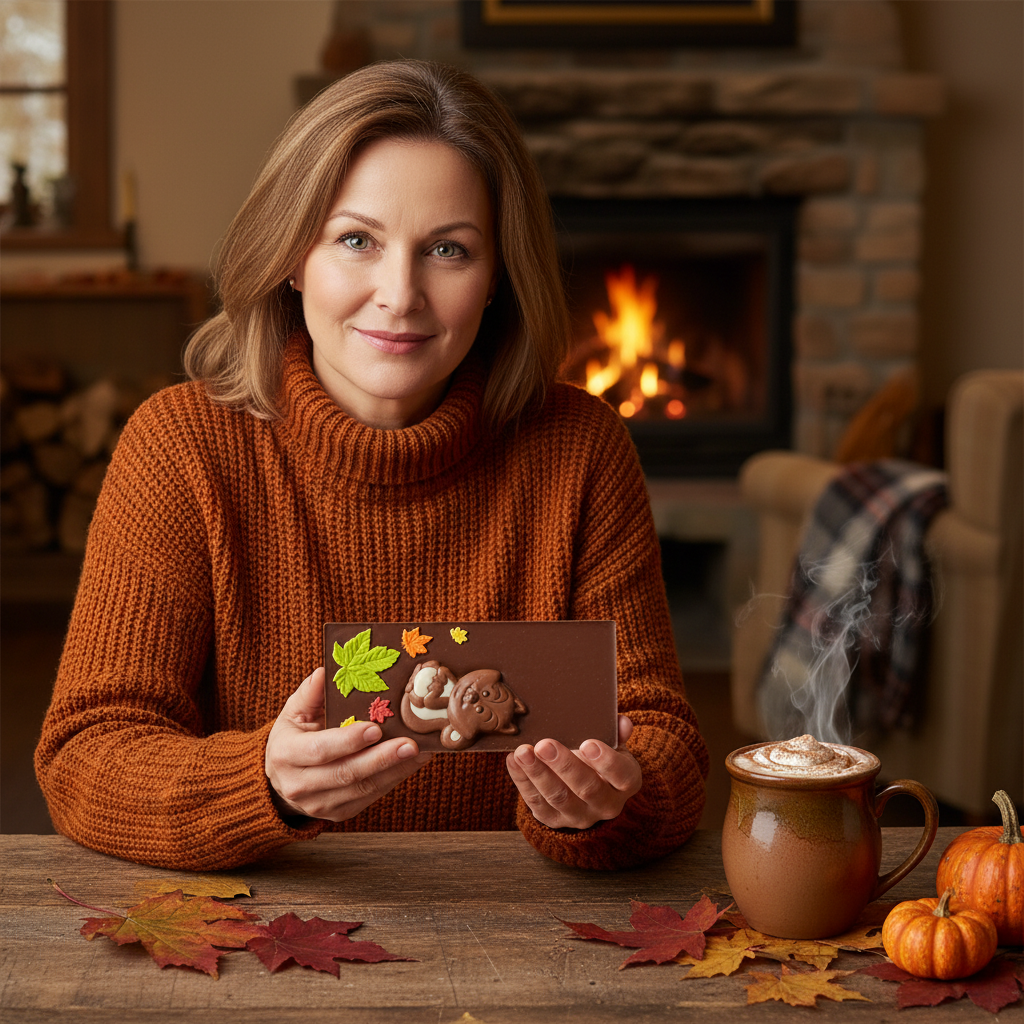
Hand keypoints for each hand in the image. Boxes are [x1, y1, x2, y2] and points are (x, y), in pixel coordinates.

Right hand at [265, 667, 431, 821]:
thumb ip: (310, 693)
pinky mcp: (339, 813)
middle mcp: (300, 785)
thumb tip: (327, 671)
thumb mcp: (294, 712)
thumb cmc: (293, 736)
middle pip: (346, 774)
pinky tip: (412, 763)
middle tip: (410, 744)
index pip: (320, 750)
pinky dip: (394, 779)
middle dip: (381, 759)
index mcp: (286, 754)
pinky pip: (371, 797)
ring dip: (395, 770)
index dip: (348, 741)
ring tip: (419, 751)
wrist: (281, 779)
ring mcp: (320, 804)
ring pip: (363, 789)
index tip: (376, 728)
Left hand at [505, 716, 640, 829]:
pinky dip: (522, 781)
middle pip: (587, 789)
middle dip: (564, 766)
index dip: (606, 762)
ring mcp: (580, 816)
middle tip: (545, 745)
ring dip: (538, 774)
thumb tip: (622, 722)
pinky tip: (513, 760)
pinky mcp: (554, 820)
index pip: (623, 776)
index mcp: (627, 783)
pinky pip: (536, 802)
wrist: (588, 788)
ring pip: (559, 798)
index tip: (588, 743)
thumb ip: (616, 732)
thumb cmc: (600, 757)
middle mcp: (606, 805)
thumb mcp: (614, 744)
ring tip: (523, 752)